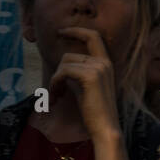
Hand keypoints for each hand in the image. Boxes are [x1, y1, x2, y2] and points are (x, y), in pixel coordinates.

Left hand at [50, 27, 120, 141]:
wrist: (105, 128)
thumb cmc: (94, 112)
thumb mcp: (84, 88)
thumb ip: (77, 74)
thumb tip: (62, 68)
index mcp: (105, 62)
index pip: (92, 36)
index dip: (76, 30)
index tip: (60, 32)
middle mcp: (103, 62)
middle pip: (69, 55)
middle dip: (57, 72)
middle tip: (54, 91)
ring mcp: (98, 68)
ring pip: (64, 64)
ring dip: (54, 81)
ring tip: (55, 97)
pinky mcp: (90, 76)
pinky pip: (63, 72)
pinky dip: (54, 84)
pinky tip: (56, 98)